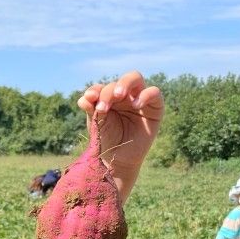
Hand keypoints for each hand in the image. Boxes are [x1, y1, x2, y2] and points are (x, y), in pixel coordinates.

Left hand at [78, 71, 163, 201]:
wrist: (118, 159)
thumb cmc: (107, 139)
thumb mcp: (97, 123)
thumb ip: (92, 109)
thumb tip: (84, 98)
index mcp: (109, 97)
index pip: (103, 87)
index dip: (95, 90)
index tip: (89, 98)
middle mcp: (125, 95)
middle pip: (120, 81)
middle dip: (110, 90)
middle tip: (103, 106)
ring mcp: (140, 99)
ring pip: (136, 78)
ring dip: (125, 84)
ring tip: (118, 96)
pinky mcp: (155, 107)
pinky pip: (154, 92)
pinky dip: (145, 94)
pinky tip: (136, 104)